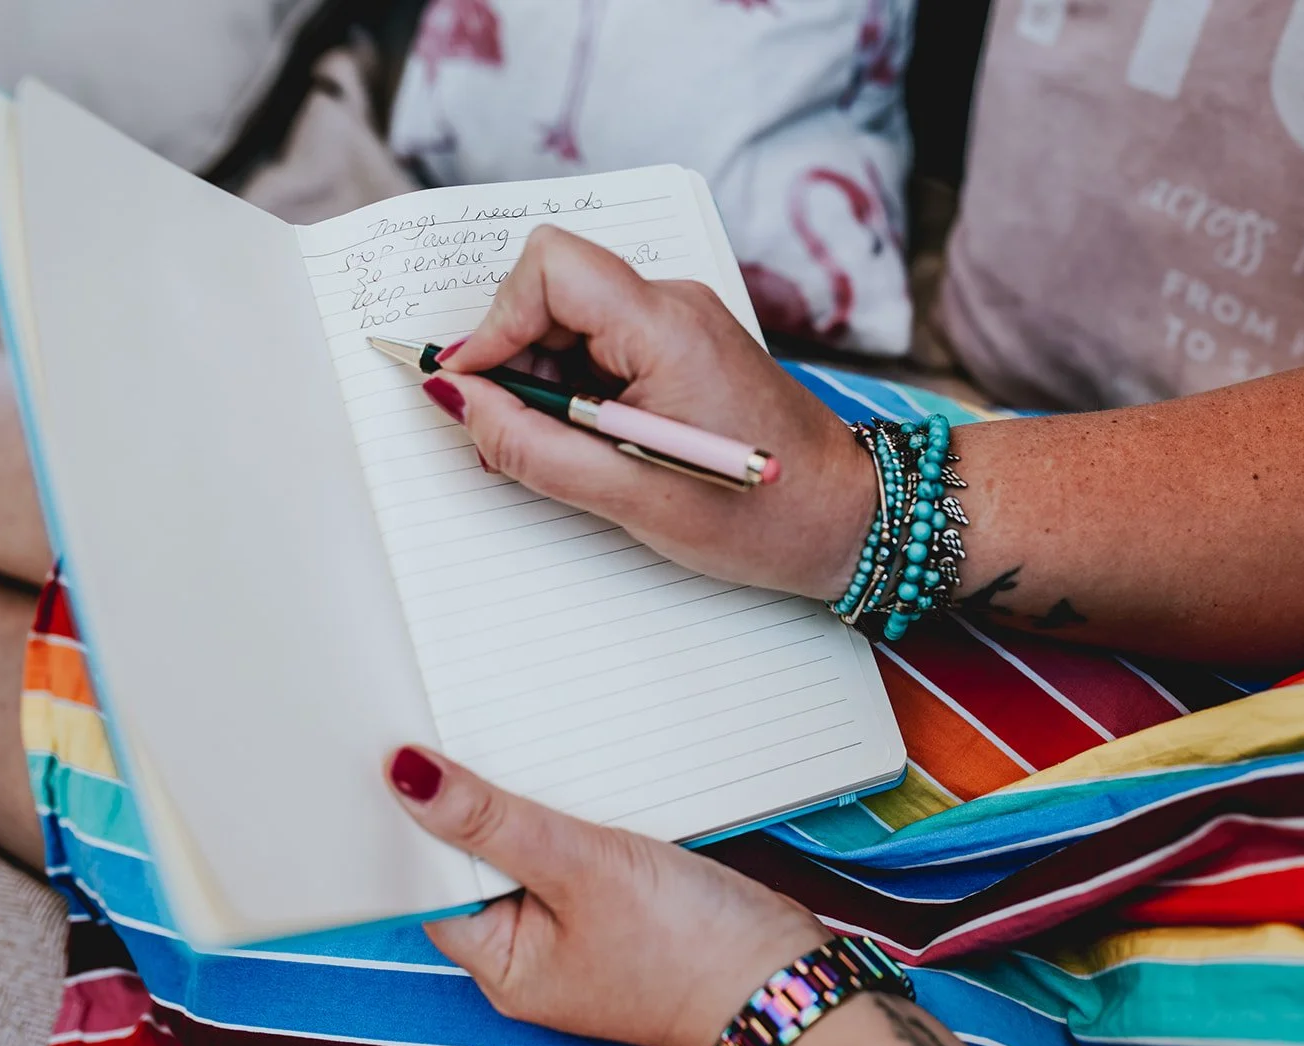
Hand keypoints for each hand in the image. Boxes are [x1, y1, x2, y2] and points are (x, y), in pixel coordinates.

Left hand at [385, 745, 829, 1045]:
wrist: (783, 972)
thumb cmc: (692, 949)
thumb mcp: (581, 868)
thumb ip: (494, 821)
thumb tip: (410, 780)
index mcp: (501, 962)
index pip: (429, 881)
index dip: (417, 820)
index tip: (408, 755)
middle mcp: (530, 949)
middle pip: (477, 860)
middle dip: (479, 805)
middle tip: (474, 740)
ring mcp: (575, 926)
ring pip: (528, 847)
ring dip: (532, 804)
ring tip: (540, 763)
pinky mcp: (615, 902)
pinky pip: (573, 849)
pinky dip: (575, 815)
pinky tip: (586, 788)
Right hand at [424, 225, 875, 600]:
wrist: (847, 519)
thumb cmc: (758, 516)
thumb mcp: (628, 496)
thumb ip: (530, 446)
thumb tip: (456, 400)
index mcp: (668, 327)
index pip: (550, 267)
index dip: (495, 322)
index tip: (474, 386)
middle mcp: (676, 305)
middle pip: (553, 293)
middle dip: (513, 361)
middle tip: (505, 437)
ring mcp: (684, 322)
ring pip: (572, 323)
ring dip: (543, 383)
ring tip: (555, 454)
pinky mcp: (686, 347)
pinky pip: (604, 346)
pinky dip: (576, 390)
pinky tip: (586, 445)